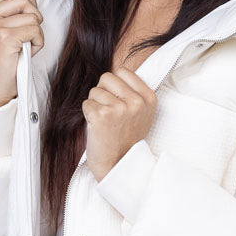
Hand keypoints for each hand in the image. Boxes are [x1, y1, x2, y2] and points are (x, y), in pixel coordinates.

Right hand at [0, 0, 44, 106]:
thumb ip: (6, 12)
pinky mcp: (4, 38)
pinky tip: (29, 52)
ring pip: (32, 15)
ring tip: (26, 44)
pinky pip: (35, 30)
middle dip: (34, 15)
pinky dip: (38, 42)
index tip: (24, 22)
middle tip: (29, 33)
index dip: (26, 5)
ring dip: (36, 32)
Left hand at [82, 67, 157, 182]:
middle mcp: (136, 102)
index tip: (119, 102)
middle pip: (107, 77)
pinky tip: (98, 127)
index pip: (123, 71)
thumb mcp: (141, 114)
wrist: (119, 165)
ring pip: (95, 91)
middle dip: (103, 93)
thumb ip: (133, 92)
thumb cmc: (126, 138)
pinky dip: (88, 115)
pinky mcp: (102, 116)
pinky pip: (86, 103)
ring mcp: (120, 109)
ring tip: (105, 122)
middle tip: (110, 113)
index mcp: (149, 98)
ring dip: (95, 105)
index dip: (115, 85)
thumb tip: (117, 71)